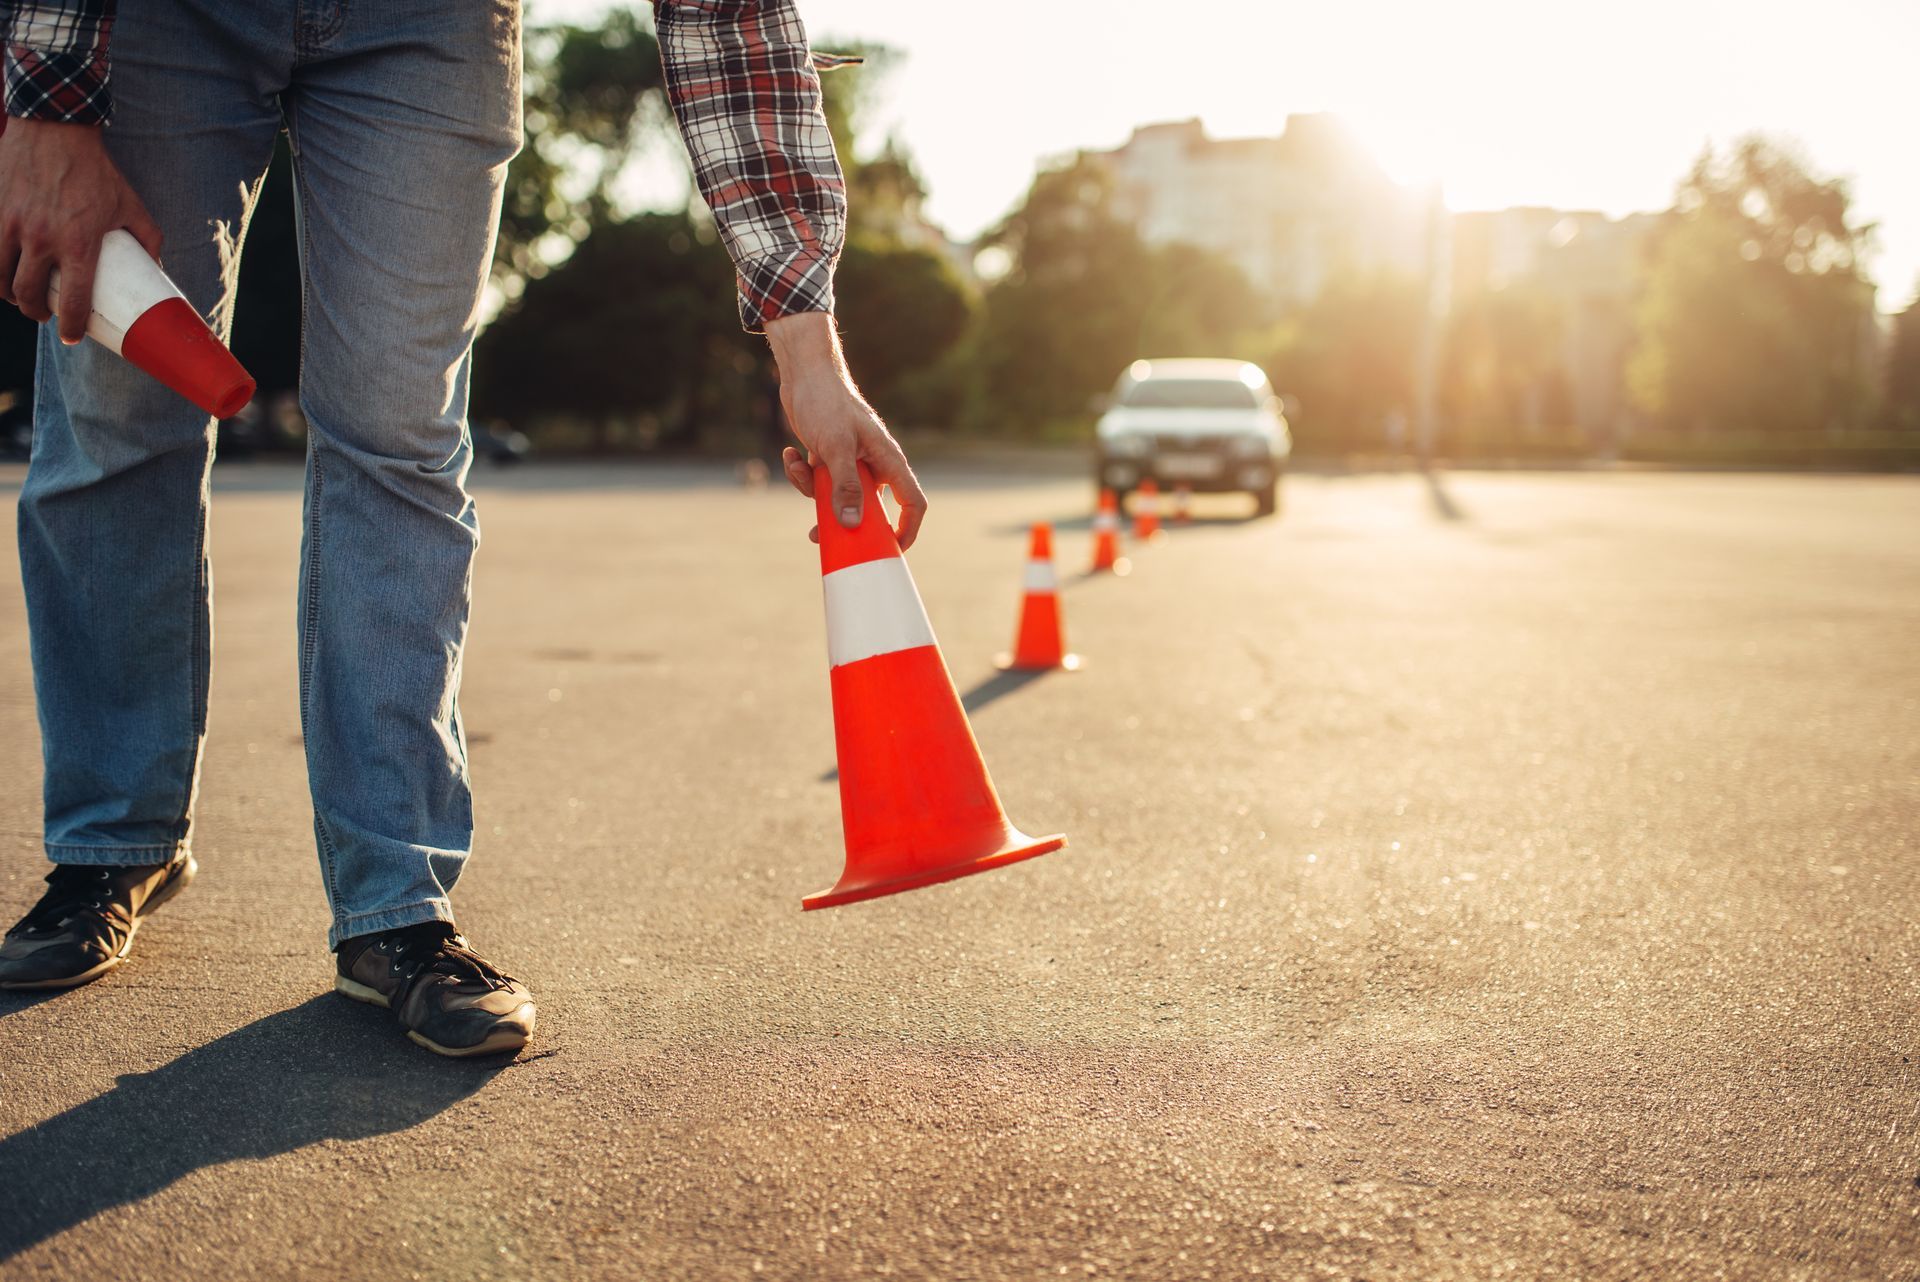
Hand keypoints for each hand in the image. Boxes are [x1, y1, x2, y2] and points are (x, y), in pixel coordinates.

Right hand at [0, 119, 163, 343]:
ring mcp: (12, 224)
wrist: (54, 128)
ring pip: (0, 278)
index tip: (72, 337)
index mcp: (79, 244)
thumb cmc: (96, 170)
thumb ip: (148, 238)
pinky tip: (2, 272)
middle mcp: (42, 238)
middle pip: (29, 295)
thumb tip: (157, 266)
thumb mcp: (131, 205)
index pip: (74, 302)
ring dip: (10, 296)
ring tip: (21, 297)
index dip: (72, 328)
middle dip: (37, 314)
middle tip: (45, 316)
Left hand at [765, 310, 927, 550]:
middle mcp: (874, 464)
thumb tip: (851, 525)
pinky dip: (802, 474)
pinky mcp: (830, 459)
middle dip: (841, 520)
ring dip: (813, 492)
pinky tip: (791, 453)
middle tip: (818, 534)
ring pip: (838, 498)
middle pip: (869, 508)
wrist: (804, 374)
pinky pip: (819, 483)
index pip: (913, 502)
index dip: (907, 529)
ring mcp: (852, 463)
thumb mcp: (835, 448)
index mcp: (888, 459)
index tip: (891, 551)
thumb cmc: (826, 403)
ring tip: (798, 466)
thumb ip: (845, 488)